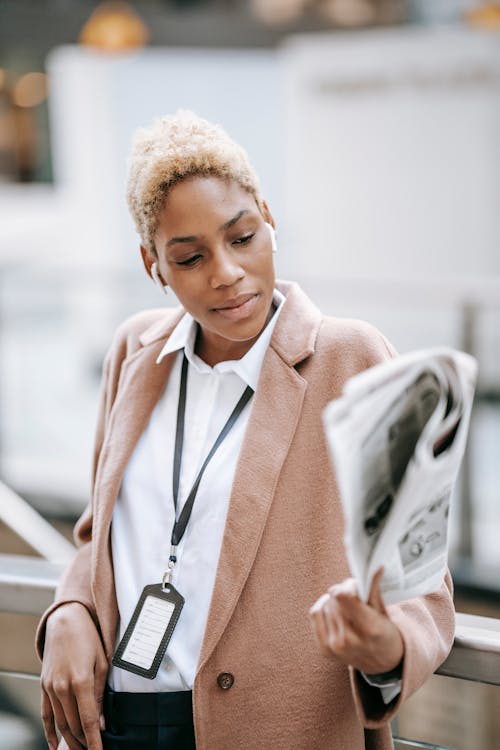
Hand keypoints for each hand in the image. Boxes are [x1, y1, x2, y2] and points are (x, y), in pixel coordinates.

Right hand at [41, 602, 107, 749]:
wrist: (66, 621)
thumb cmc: (89, 639)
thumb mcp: (102, 663)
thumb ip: (100, 695)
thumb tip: (102, 722)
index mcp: (81, 680)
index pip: (89, 720)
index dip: (94, 741)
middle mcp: (63, 687)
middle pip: (73, 725)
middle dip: (83, 742)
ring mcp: (51, 687)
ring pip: (59, 723)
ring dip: (70, 739)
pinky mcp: (43, 686)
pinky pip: (45, 714)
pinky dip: (49, 732)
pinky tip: (55, 745)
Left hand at [309, 568, 403, 674]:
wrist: (382, 663)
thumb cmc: (385, 632)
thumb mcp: (384, 611)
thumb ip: (374, 589)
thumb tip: (375, 566)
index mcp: (369, 630)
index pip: (343, 596)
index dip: (348, 586)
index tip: (356, 585)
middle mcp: (349, 641)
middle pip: (334, 599)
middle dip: (344, 591)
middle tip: (354, 593)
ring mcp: (334, 647)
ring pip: (326, 604)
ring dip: (335, 600)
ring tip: (347, 605)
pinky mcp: (324, 649)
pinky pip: (315, 613)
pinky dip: (323, 606)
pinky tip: (334, 608)